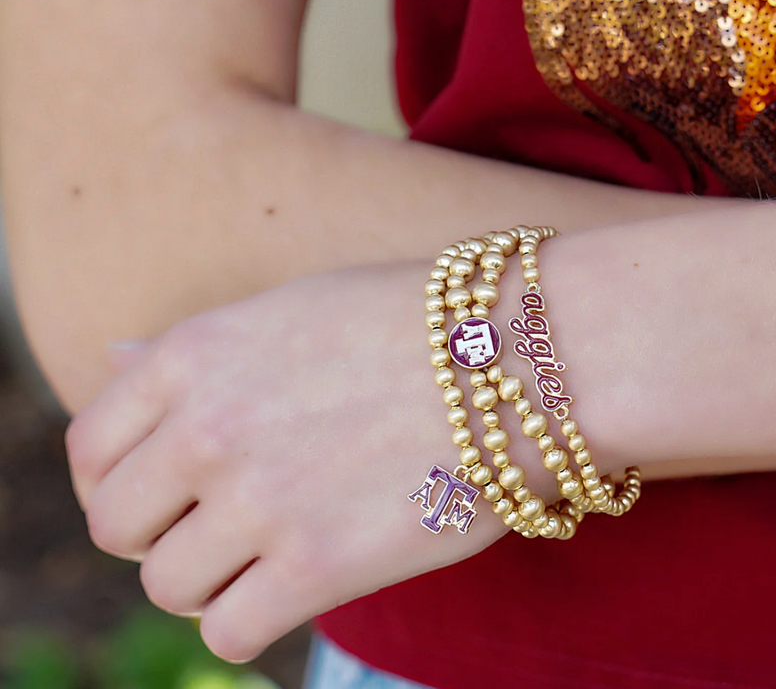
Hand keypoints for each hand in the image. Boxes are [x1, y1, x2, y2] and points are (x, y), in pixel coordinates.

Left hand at [66, 263, 507, 662]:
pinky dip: (251, 617)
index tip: (159, 490)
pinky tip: (295, 582)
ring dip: (209, 576)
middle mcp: (208, 424)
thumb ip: (195, 349)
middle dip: (158, 530)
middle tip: (217, 522)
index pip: (90, 448)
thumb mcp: (288, 309)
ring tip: (267, 548)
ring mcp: (259, 498)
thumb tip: (110, 357)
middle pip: (116, 525)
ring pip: (169, 584)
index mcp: (194, 353)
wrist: (521, 354)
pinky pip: (229, 630)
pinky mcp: (318, 565)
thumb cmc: (410, 323)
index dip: (115, 479)